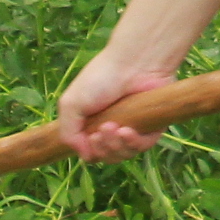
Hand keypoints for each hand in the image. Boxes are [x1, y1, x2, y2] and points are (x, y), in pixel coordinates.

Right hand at [58, 44, 181, 161]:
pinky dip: (133, 143)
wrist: (132, 62)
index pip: (92, 152)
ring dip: (116, 146)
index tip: (91, 136)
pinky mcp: (152, 126)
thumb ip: (68, 132)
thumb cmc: (101, 78)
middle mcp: (114, 128)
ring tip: (114, 127)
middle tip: (102, 130)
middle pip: (108, 156)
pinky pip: (144, 147)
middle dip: (103, 148)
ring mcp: (134, 128)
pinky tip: (127, 131)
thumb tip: (84, 155)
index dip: (91, 151)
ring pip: (124, 154)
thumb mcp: (71, 104)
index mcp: (94, 124)